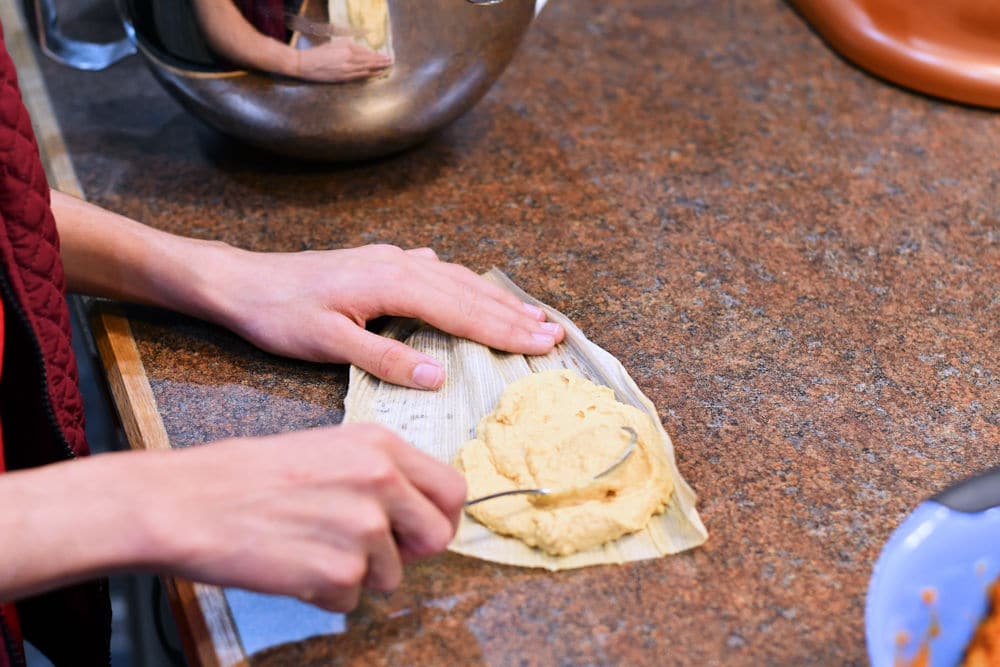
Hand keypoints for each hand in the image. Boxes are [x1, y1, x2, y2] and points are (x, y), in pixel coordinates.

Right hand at [144, 424, 464, 610]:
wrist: (189, 502)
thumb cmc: (249, 476)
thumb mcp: (329, 449)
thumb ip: (382, 474)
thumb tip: (418, 510)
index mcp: (381, 446)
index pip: (452, 488)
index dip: (441, 516)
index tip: (422, 529)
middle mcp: (381, 482)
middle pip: (438, 536)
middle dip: (411, 552)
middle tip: (372, 551)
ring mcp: (363, 528)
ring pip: (392, 574)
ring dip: (357, 572)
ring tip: (310, 545)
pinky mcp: (339, 571)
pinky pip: (351, 599)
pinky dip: (325, 593)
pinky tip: (293, 564)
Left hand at [206, 244, 564, 387]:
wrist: (240, 282)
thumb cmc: (279, 315)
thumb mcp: (327, 344)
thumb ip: (384, 358)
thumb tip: (438, 376)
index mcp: (393, 284)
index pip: (463, 311)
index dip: (506, 331)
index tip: (544, 344)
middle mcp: (400, 265)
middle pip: (470, 292)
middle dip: (515, 314)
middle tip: (555, 333)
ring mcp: (391, 260)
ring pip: (457, 279)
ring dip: (496, 299)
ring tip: (531, 314)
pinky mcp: (379, 263)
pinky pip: (437, 273)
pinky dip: (464, 286)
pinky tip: (468, 287)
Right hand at [294, 37, 391, 81]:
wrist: (305, 64)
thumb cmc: (318, 53)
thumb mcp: (333, 44)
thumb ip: (347, 45)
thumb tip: (359, 48)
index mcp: (346, 48)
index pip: (365, 51)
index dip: (376, 54)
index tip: (384, 55)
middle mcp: (348, 57)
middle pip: (368, 59)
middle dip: (381, 60)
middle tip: (391, 61)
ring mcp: (346, 68)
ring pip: (366, 67)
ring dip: (378, 67)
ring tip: (387, 67)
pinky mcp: (343, 77)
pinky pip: (359, 75)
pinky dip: (370, 74)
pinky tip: (377, 73)